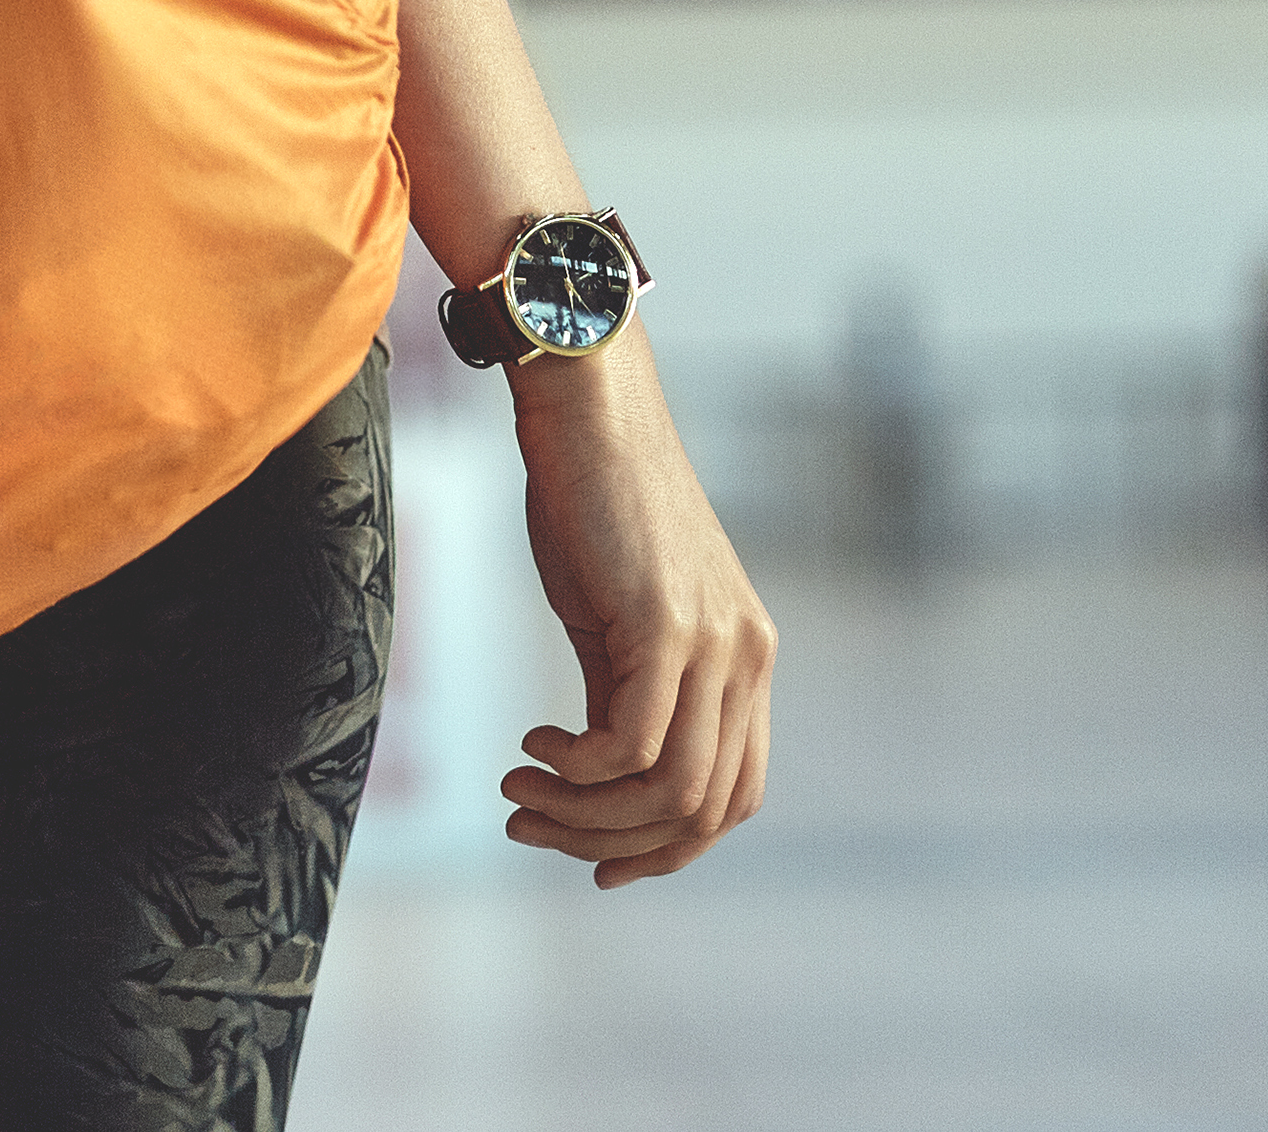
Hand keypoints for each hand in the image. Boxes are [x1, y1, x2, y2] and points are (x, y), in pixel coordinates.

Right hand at [502, 344, 774, 885]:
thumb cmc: (592, 503)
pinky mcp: (666, 624)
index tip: (593, 859)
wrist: (586, 409)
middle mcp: (748, 657)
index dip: (666, 849)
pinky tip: (531, 744)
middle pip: (704, 812)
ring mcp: (715, 642)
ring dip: (582, 815)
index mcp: (746, 659)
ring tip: (519, 792)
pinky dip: (575, 770)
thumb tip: (602, 777)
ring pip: (670, 792)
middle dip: (610, 843)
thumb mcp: (617, 618)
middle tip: (529, 824)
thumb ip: (628, 695)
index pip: (734, 798)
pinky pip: (632, 747)